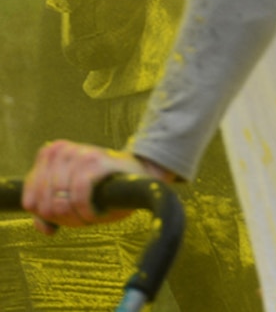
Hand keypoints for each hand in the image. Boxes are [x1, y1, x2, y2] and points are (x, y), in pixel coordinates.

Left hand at [21, 142, 169, 232]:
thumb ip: (49, 211)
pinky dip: (87, 212)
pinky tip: (97, 214)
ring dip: (76, 218)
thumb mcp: (70, 197)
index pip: (30, 201)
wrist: (139, 174)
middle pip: (45, 205)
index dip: (47, 217)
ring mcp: (78, 154)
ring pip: (61, 202)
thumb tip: (46, 229)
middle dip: (64, 219)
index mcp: (48, 155)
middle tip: (80, 219)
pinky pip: (79, 196)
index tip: (65, 218)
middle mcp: (60, 151)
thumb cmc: (101, 188)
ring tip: (90, 215)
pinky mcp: (95, 161)